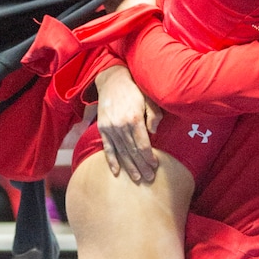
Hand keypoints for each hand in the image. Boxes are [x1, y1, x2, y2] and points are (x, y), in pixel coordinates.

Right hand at [96, 65, 161, 182]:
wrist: (112, 80)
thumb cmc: (135, 89)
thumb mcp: (149, 98)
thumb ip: (154, 115)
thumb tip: (154, 132)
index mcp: (134, 118)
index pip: (143, 144)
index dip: (149, 157)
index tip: (155, 165)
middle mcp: (121, 126)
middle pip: (133, 151)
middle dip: (141, 166)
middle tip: (148, 178)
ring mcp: (110, 128)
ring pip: (121, 152)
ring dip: (129, 167)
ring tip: (136, 178)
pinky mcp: (103, 128)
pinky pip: (108, 148)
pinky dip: (112, 160)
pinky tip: (117, 172)